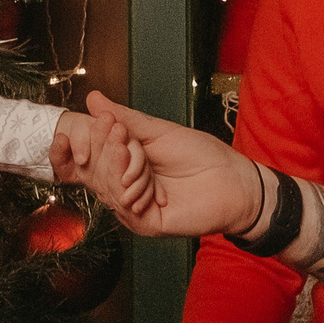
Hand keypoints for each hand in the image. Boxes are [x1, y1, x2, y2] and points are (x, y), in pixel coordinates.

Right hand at [68, 91, 268, 239]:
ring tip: (129, 148)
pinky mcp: (144, 223)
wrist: (232, 180)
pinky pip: (123, 206)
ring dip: (116, 164)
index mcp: (125, 163)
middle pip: (95, 170)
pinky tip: (134, 175)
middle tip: (116, 131)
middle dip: (102, 149)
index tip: (100, 120)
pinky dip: (127, 186)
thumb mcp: (159, 131)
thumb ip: (126, 119)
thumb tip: (94, 99)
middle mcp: (125, 186)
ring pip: (106, 187)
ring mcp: (133, 206)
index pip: (93, 153)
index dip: (91, 137)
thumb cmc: (203, 155)